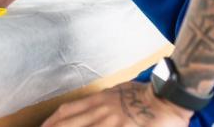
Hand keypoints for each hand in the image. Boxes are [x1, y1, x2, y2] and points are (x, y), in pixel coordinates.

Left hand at [41, 82, 192, 126]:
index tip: (44, 126)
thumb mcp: (121, 91)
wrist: (168, 96)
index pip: (69, 110)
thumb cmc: (148, 93)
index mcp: (100, 99)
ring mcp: (111, 122)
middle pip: (69, 123)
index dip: (53, 120)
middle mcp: (101, 110)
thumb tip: (96, 104)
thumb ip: (107, 100)